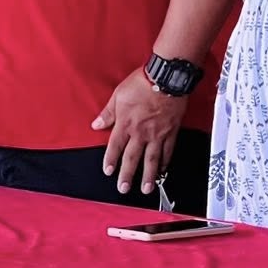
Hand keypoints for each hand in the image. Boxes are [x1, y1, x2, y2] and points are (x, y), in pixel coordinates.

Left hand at [93, 70, 185, 195]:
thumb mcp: (118, 95)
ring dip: (148, 176)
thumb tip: (96, 125)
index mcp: (126, 123)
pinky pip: (168, 151)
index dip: (111, 160)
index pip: (115, 146)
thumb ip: (108, 113)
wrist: (167, 78)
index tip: (108, 172)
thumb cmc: (142, 83)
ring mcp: (157, 134)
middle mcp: (141, 132)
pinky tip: (163, 170)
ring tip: (146, 188)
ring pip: (152, 159)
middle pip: (132, 158)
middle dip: (127, 175)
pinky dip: (165, 162)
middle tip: (124, 189)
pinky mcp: (171, 131)